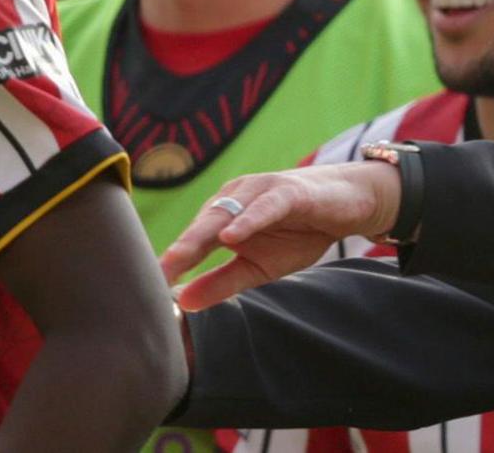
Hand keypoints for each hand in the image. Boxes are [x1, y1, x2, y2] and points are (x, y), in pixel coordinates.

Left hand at [160, 162, 402, 309]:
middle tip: (153, 276)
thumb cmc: (299, 232)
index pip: (191, 242)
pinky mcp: (288, 191)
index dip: (170, 265)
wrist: (350, 204)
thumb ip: (221, 283)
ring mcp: (259, 191)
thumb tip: (183, 303)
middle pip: (200, 226)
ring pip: (226, 212)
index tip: (144, 291)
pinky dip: (247, 219)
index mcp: (222, 216)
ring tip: (180, 257)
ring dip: (202, 234)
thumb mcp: (258, 268)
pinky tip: (231, 235)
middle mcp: (234, 198)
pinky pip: (264, 206)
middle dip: (177, 251)